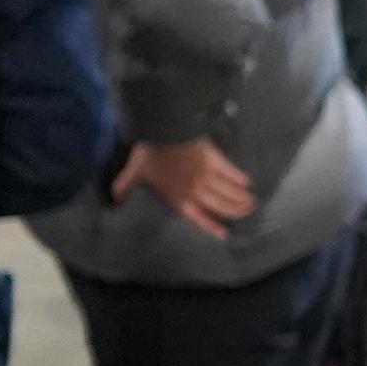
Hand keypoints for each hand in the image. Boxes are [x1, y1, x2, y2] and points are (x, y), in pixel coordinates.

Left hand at [114, 138, 252, 238]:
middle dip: (236, 211)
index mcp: (178, 197)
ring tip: (252, 202)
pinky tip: (248, 182)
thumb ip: (124, 188)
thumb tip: (114, 202)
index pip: (199, 217)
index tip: (225, 233)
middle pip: (221, 205)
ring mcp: (207, 176)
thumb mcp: (133, 173)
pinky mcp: (215, 160)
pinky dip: (240, 178)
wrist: (162, 132)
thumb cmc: (148, 155)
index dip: (212, 226)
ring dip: (241, 198)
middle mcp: (196, 191)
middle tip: (247, 211)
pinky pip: (231, 172)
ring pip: (229, 192)